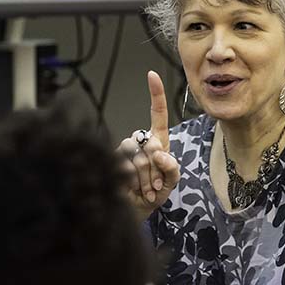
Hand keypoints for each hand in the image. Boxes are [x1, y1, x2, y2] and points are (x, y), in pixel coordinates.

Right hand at [119, 71, 180, 216]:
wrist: (136, 209)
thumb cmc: (155, 193)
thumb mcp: (171, 182)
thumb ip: (171, 167)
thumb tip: (159, 153)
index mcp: (158, 140)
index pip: (157, 113)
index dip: (155, 93)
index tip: (152, 75)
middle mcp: (140, 141)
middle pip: (150, 141)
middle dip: (156, 167)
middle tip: (157, 186)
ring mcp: (125, 150)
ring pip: (136, 153)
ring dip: (145, 176)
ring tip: (147, 190)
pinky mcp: (113, 160)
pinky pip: (124, 164)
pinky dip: (134, 180)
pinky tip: (134, 190)